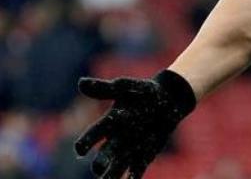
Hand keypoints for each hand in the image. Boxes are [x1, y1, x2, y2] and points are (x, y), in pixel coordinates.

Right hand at [75, 70, 195, 177]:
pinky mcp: (143, 156)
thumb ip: (105, 88)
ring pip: (116, 167)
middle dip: (101, 162)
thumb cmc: (144, 92)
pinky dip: (133, 178)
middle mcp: (115, 140)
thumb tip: (80, 83)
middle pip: (104, 155)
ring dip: (112, 176)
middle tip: (99, 168)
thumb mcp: (127, 87)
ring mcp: (128, 150)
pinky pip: (136, 171)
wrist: (169, 99)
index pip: (93, 134)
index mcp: (109, 123)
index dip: (85, 142)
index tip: (80, 150)